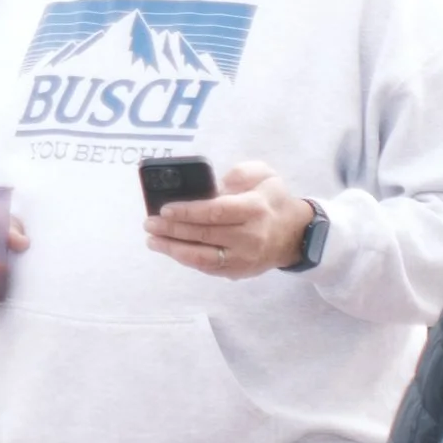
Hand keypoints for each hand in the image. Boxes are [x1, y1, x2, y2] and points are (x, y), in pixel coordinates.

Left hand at [144, 161, 314, 279]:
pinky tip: (170, 249)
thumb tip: (217, 184)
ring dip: (173, 249)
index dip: (188, 212)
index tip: (165, 208)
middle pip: (204, 235)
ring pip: (202, 257)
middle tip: (149, 223)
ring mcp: (244, 258)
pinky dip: (186, 259)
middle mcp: (250, 236)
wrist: (294, 234)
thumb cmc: (272, 200)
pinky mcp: (238, 271)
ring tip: (152, 240)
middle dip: (172, 230)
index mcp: (254, 209)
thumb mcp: (265, 175)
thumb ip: (242, 172)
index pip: (216, 211)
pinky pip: (207, 268)